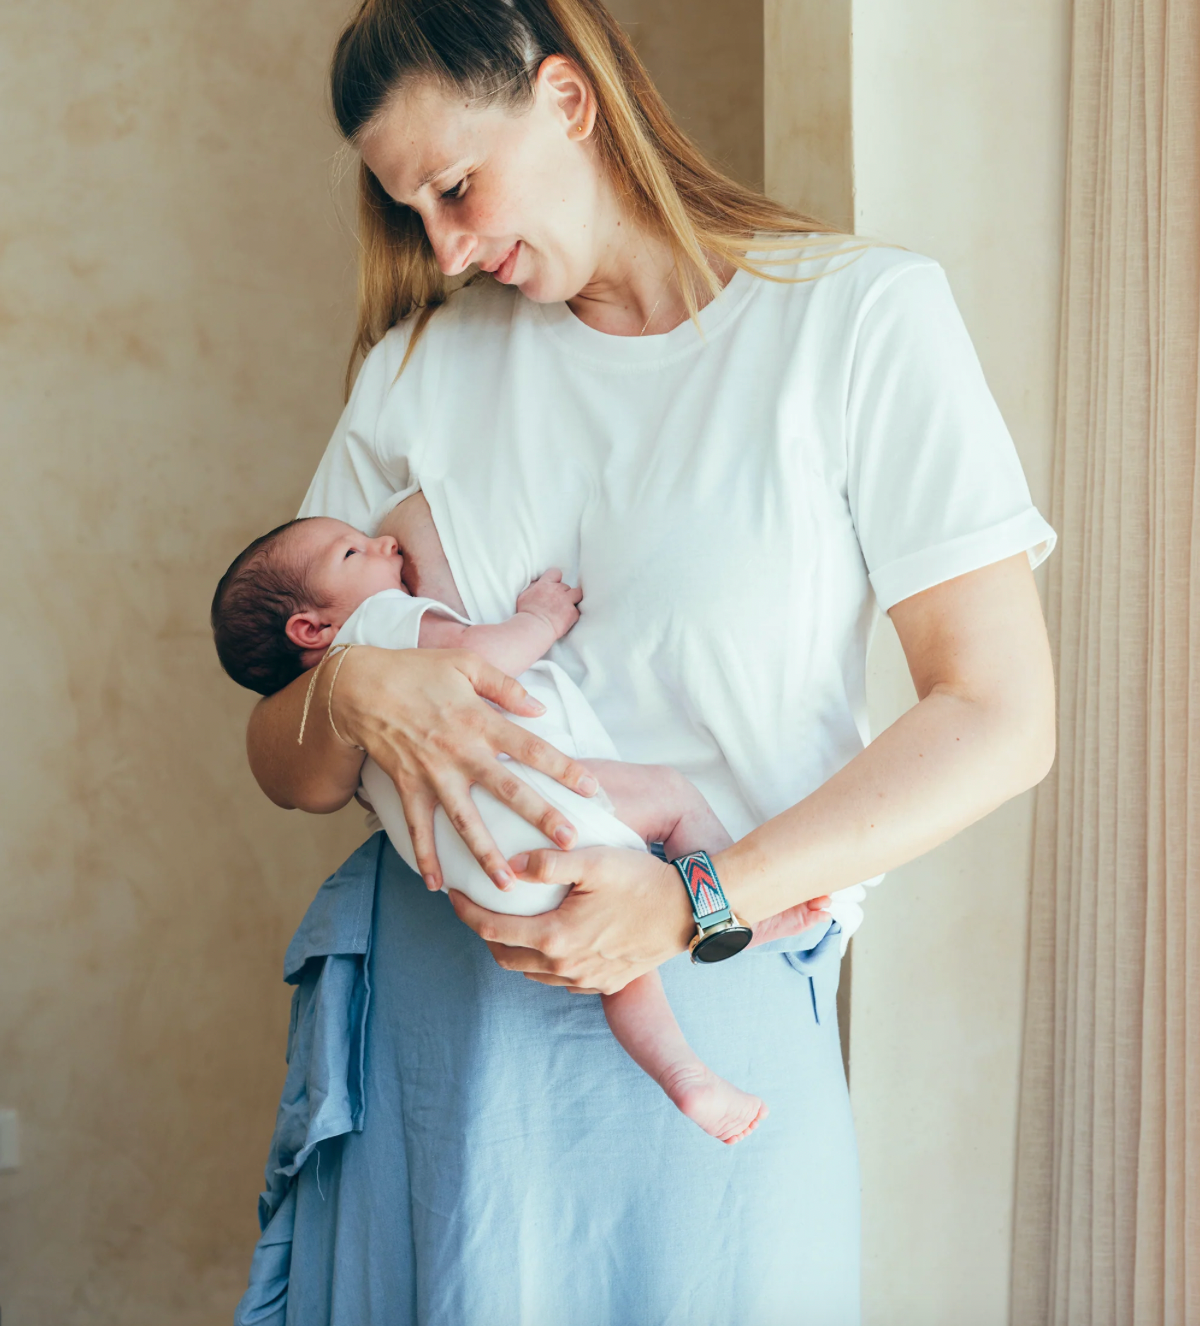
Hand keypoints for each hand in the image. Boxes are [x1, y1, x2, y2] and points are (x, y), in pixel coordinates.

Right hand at [332, 646, 598, 891]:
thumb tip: (540, 710)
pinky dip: (425, 856)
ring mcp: (433, 774)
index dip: (564, 768)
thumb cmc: (418, 670)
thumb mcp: (467, 663)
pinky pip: (418, 827)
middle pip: (508, 790)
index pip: (532, 748)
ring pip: (465, 821)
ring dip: (486, 855)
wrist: (360, 686)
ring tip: (508, 886)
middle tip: (569, 844)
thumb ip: (506, 687)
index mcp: (480, 721)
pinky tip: (437, 885)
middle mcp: (461, 752)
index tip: (591, 789)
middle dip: (540, 817)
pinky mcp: (407, 786)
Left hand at [449, 845, 694, 994]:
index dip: (466, 911)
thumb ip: (547, 862)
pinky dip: (541, 962)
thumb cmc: (643, 880)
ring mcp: (586, 979)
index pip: (492, 929)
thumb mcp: (594, 860)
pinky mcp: (605, 983)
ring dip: (512, 949)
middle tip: (475, 907)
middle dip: (483, 932)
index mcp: (556, 936)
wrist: (690, 911)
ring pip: (530, 971)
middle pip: (504, 956)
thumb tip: (509, 865)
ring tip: (509, 921)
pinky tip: (548, 939)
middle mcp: (565, 965)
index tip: (453, 893)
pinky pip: (559, 979)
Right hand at [516, 569, 581, 639]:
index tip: (554, 585)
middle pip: (566, 586)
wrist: (534, 627)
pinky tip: (567, 620)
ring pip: (577, 594)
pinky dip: (573, 615)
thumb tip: (537, 584)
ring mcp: (566, 601)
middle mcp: (557, 590)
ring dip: (574, 599)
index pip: (555, 573)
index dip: (556, 579)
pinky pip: (577, 611)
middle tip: (558, 603)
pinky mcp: (572, 613)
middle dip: (563, 593)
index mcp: (545, 584)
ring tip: (568, 607)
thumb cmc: (526, 614)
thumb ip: (532, 587)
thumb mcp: (524, 596)